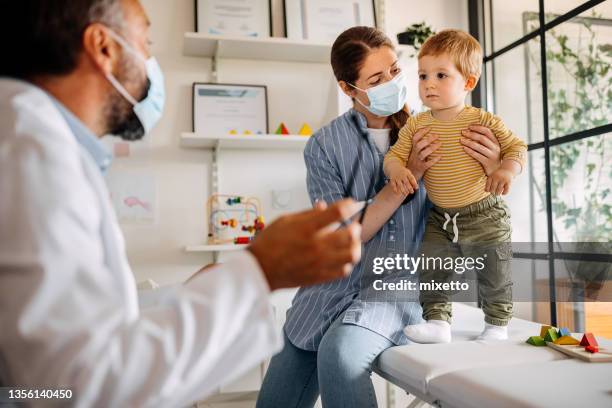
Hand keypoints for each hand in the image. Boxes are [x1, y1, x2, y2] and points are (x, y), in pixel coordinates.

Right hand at [247, 199, 361, 290]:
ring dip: (355, 246)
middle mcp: (316, 245)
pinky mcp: (320, 276)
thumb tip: (324, 206)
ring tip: (351, 243)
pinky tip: (341, 257)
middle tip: (353, 225)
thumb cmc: (269, 244)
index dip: (349, 205)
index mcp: (307, 228)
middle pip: (351, 234)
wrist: (260, 269)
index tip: (350, 204)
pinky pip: (344, 271)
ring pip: (352, 254)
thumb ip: (307, 214)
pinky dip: (347, 262)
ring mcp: (320, 262)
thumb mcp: (285, 220)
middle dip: (356, 227)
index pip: (338, 212)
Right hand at [389, 166, 417, 194]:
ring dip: (403, 190)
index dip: (414, 183)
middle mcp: (402, 175)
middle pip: (406, 182)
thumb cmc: (403, 172)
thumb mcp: (408, 172)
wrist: (393, 166)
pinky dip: (395, 189)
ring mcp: (397, 177)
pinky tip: (397, 193)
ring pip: (400, 185)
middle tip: (412, 192)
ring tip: (406, 194)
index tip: (417, 188)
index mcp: (407, 173)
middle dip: (409, 188)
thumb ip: (412, 179)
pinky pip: (393, 185)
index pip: (411, 178)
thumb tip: (416, 187)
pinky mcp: (392, 179)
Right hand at [406, 127, 440, 179]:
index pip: (415, 138)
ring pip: (423, 153)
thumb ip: (420, 145)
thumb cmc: (415, 162)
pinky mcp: (421, 168)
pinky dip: (434, 160)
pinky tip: (440, 156)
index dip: (421, 132)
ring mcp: (418, 161)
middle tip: (437, 135)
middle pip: (419, 145)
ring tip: (440, 143)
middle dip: (428, 139)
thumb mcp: (415, 153)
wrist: (410, 175)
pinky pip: (427, 164)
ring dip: (431, 148)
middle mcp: (414, 154)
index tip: (429, 127)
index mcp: (413, 149)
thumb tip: (430, 135)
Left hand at [461, 125, 500, 175]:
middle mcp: (495, 148)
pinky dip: (470, 151)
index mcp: (496, 142)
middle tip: (462, 132)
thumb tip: (471, 130)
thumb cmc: (490, 158)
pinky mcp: (487, 163)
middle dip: (471, 134)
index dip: (478, 127)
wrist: (497, 172)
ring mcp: (492, 156)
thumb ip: (485, 140)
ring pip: (479, 147)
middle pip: (482, 138)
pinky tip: (464, 148)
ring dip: (469, 142)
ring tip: (461, 140)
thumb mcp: (490, 148)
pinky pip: (477, 156)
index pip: (487, 131)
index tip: (469, 126)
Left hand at [487, 168, 513, 194]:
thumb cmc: (498, 175)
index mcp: (492, 176)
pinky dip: (504, 193)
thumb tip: (486, 191)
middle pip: (492, 188)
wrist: (507, 170)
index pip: (487, 185)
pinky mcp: (508, 182)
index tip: (488, 191)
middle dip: (492, 192)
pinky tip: (503, 193)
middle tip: (493, 193)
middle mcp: (497, 177)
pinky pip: (506, 190)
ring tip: (497, 193)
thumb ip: (488, 182)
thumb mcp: (492, 176)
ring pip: (499, 190)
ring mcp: (503, 180)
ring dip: (497, 193)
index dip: (487, 189)